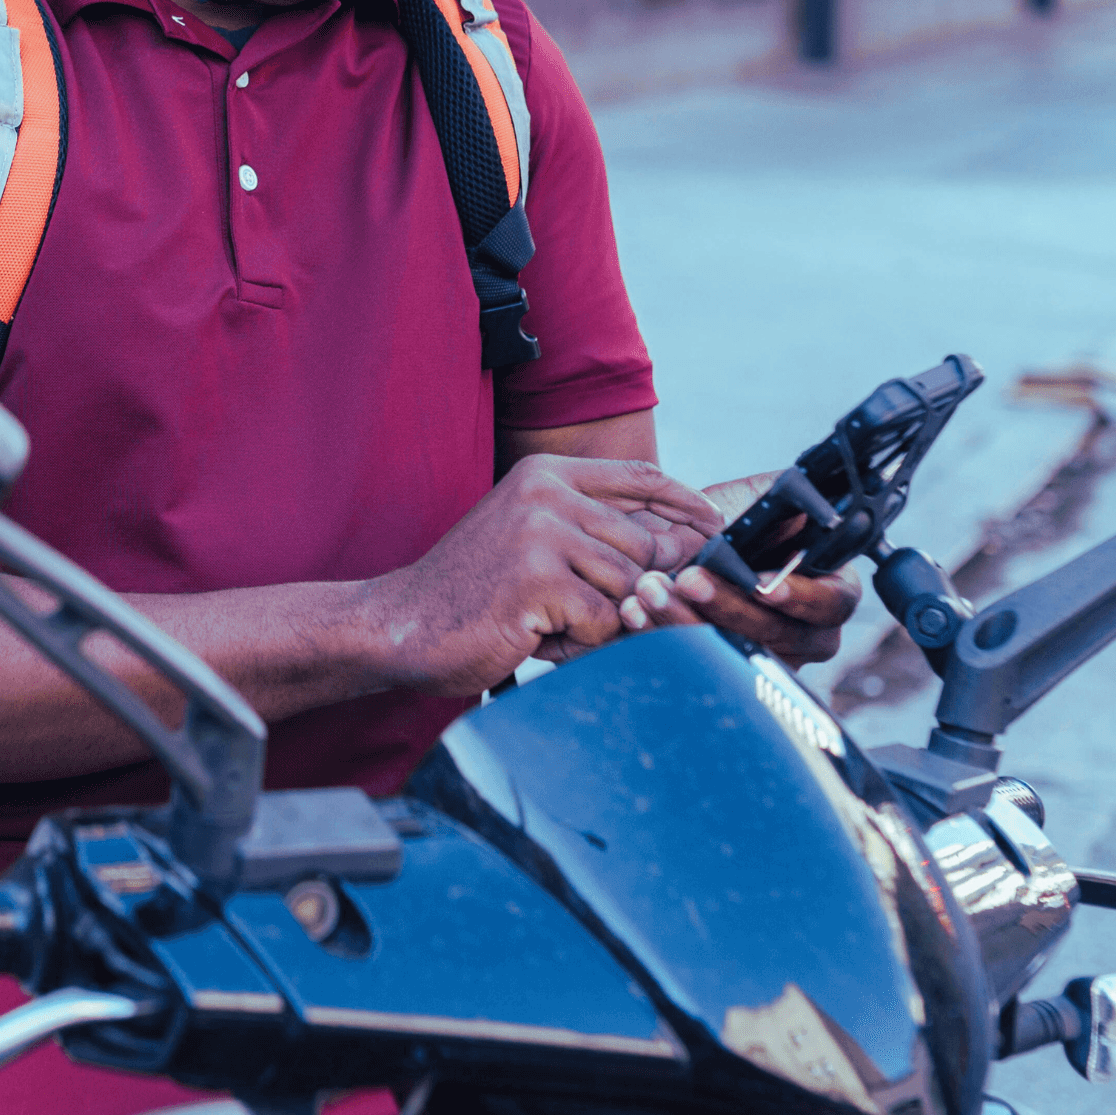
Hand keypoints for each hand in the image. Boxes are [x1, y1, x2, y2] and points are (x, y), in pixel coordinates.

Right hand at [364, 455, 730, 696]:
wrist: (400, 624)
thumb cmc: (473, 593)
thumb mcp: (532, 543)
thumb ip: (594, 536)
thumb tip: (682, 550)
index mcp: (545, 472)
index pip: (640, 477)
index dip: (685, 503)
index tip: (714, 528)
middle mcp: (545, 491)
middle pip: (643, 544)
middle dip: (630, 590)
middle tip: (576, 614)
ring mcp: (541, 531)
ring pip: (628, 585)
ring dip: (599, 620)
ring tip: (547, 623)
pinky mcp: (538, 578)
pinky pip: (604, 620)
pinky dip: (580, 642)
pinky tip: (535, 636)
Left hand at [621, 471, 861, 666]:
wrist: (682, 543)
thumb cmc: (731, 521)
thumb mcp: (758, 499)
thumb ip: (783, 499)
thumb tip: (800, 498)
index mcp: (830, 588)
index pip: (830, 602)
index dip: (798, 596)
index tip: (759, 583)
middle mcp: (807, 632)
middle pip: (776, 633)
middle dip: (728, 605)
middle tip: (688, 579)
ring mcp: (767, 659)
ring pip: (734, 653)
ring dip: (687, 621)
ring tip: (651, 589)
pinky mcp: (723, 671)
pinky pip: (697, 663)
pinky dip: (661, 635)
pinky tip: (635, 611)